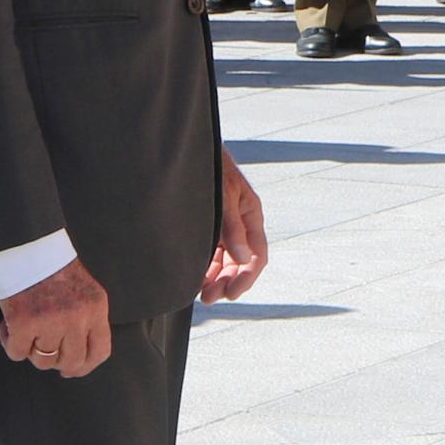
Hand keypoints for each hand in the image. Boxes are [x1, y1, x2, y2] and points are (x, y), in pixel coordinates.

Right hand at [0, 256, 114, 377]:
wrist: (26, 245)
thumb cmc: (52, 267)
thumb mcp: (84, 291)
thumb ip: (87, 320)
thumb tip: (78, 360)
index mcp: (96, 308)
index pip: (99, 352)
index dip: (85, 367)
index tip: (71, 370)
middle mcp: (77, 318)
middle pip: (71, 362)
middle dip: (56, 363)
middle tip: (43, 350)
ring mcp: (51, 322)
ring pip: (43, 361)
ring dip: (31, 351)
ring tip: (26, 332)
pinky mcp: (24, 323)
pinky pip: (17, 353)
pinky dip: (10, 343)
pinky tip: (9, 328)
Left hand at [204, 149, 270, 305]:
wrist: (188, 146)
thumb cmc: (210, 165)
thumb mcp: (224, 195)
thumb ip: (232, 227)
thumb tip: (243, 258)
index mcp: (251, 214)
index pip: (257, 255)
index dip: (246, 277)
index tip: (232, 293)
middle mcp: (239, 223)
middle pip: (240, 262)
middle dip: (227, 282)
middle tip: (209, 298)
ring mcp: (223, 225)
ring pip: (224, 260)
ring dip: (216, 278)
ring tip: (202, 294)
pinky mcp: (207, 225)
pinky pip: (210, 252)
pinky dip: (205, 267)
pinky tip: (195, 277)